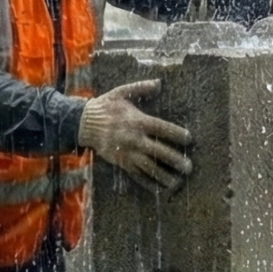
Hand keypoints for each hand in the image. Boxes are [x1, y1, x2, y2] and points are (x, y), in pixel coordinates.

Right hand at [78, 79, 192, 191]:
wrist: (83, 123)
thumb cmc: (105, 106)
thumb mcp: (121, 92)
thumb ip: (141, 87)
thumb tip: (159, 82)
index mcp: (138, 121)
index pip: (162, 129)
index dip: (177, 134)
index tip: (189, 139)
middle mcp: (134, 139)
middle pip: (159, 152)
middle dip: (175, 160)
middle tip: (189, 167)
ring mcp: (127, 153)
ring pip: (149, 167)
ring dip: (164, 176)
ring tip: (177, 183)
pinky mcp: (120, 162)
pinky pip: (136, 175)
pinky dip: (148, 183)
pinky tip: (159, 189)